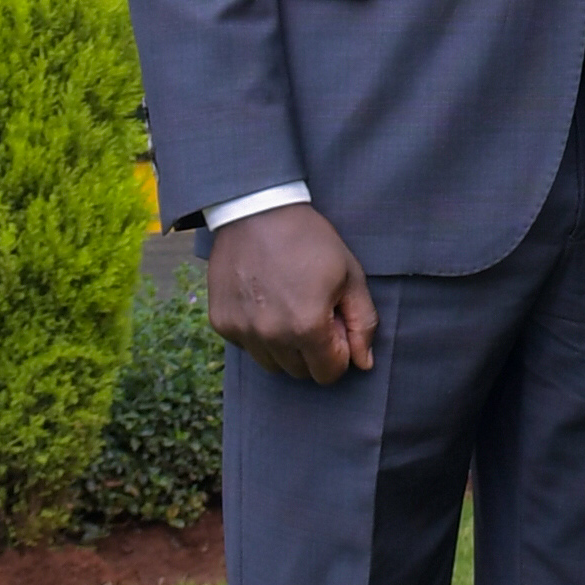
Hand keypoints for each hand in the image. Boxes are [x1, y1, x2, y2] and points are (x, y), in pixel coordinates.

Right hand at [209, 203, 376, 386]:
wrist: (256, 210)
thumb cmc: (310, 240)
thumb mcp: (350, 275)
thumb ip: (362, 323)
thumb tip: (364, 363)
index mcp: (307, 326)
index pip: (329, 374)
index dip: (339, 351)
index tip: (335, 322)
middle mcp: (271, 336)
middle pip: (301, 372)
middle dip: (314, 350)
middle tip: (313, 310)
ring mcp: (242, 331)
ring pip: (272, 364)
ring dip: (286, 346)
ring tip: (289, 305)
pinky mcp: (221, 323)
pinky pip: (248, 346)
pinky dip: (260, 333)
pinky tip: (265, 300)